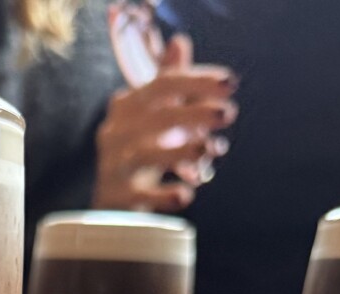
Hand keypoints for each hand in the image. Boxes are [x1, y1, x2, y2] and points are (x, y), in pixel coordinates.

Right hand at [95, 35, 238, 212]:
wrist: (110, 204)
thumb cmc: (138, 154)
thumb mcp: (152, 116)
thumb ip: (168, 83)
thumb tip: (179, 43)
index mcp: (126, 107)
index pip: (163, 84)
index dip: (198, 82)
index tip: (230, 84)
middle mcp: (116, 133)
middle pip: (157, 117)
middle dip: (196, 112)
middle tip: (228, 113)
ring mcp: (114, 166)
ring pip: (146, 153)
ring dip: (181, 150)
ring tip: (210, 148)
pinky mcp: (116, 198)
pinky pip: (141, 195)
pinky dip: (164, 195)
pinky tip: (186, 195)